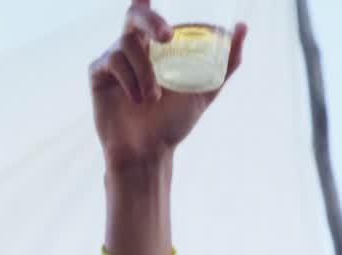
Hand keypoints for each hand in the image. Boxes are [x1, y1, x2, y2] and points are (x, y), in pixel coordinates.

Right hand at [90, 1, 246, 170]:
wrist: (148, 152)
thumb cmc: (173, 122)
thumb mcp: (206, 90)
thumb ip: (227, 62)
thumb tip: (243, 27)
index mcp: (155, 46)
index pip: (152, 14)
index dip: (148, 0)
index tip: (160, 11)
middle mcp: (133, 47)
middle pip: (136, 15)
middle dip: (151, 21)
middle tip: (167, 38)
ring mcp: (113, 59)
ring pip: (127, 45)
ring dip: (145, 72)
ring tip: (153, 98)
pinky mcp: (98, 73)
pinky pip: (113, 63)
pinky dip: (129, 81)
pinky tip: (136, 100)